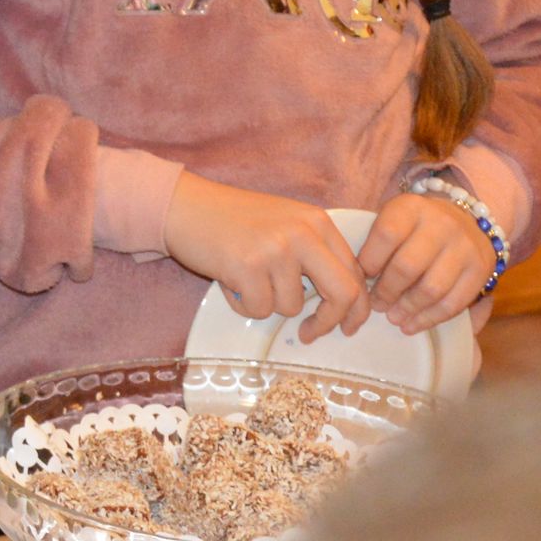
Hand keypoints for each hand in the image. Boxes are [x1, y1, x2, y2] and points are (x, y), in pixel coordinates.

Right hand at [161, 172, 373, 343]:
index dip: (355, 307)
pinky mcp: (246, 267)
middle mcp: (302, 234)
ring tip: (247, 279)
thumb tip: (345, 299)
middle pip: (342, 293)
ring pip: (291, 306)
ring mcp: (275, 250)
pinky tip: (231, 281)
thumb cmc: (235, 219)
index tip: (347, 325)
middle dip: (330, 321)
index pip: (354, 273)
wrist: (185, 206)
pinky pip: (259, 309)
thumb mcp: (286, 224)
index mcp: (317, 222)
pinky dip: (244, 304)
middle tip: (312, 333)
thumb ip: (316, 252)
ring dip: (268, 303)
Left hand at [358, 192, 494, 333]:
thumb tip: (354, 280)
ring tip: (392, 317)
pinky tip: (412, 324)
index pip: (386, 235)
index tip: (360, 278)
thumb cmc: (415, 226)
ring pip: (431, 288)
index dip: (369, 261)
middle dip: (386, 291)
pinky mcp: (480, 270)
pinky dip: (429, 318)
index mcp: (411, 208)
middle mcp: (441, 224)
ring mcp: (464, 247)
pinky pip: (453, 303)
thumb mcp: (394, 219)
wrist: (465, 220)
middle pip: (407, 266)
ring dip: (407, 308)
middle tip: (375, 304)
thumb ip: (376, 242)